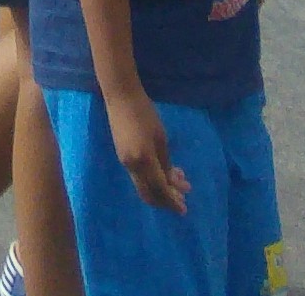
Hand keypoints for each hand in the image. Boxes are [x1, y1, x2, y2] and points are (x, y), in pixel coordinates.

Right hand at [110, 93, 188, 216]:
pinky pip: (139, 178)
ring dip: (160, 191)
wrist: (120, 96)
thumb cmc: (145, 112)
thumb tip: (173, 182)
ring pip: (143, 187)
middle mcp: (132, 166)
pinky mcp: (123, 157)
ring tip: (177, 185)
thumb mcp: (160, 137)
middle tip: (182, 200)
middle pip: (149, 194)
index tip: (184, 208)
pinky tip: (164, 175)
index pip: (160, 189)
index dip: (173, 201)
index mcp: (144, 160)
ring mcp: (126, 163)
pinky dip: (152, 181)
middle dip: (166, 201)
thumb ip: (166, 162)